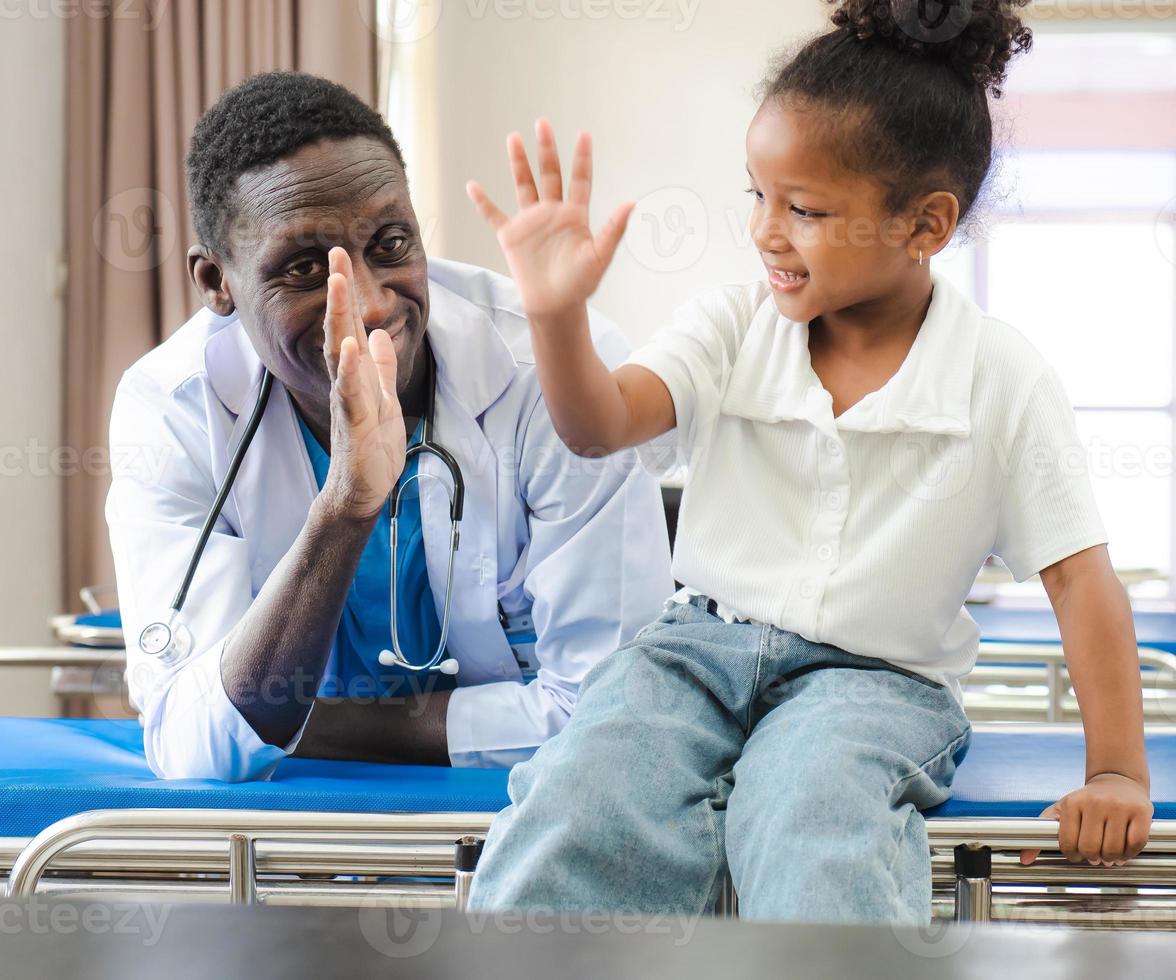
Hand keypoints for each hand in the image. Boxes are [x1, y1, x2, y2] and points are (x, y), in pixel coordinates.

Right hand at [320, 246, 405, 521]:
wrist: (361, 490)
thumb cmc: (371, 447)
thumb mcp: (384, 398)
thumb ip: (381, 367)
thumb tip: (379, 335)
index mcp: (355, 374)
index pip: (347, 325)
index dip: (344, 291)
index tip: (340, 254)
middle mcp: (346, 382)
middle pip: (338, 329)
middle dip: (337, 291)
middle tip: (334, 253)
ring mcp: (348, 401)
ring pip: (340, 355)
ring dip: (338, 319)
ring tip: (338, 286)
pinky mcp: (355, 424)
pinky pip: (350, 393)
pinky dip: (350, 369)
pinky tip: (350, 346)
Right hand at [466, 118, 632, 319]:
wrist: (555, 307)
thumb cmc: (580, 285)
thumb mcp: (600, 257)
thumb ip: (614, 230)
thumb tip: (632, 203)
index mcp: (575, 216)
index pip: (580, 180)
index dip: (582, 158)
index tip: (584, 134)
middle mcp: (552, 213)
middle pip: (549, 174)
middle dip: (546, 149)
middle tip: (542, 123)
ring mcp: (530, 223)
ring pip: (523, 185)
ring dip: (518, 163)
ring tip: (514, 138)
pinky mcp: (511, 237)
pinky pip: (494, 216)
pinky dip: (483, 202)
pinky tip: (473, 186)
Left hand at [1020, 773, 1152, 865]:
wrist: (1117, 781)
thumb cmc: (1086, 801)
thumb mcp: (1062, 809)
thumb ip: (1042, 833)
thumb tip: (1024, 859)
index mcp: (1073, 803)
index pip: (1068, 843)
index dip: (1072, 855)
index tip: (1077, 855)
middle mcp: (1095, 803)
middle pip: (1091, 849)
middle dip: (1092, 858)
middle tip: (1095, 856)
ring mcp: (1119, 807)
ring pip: (1113, 850)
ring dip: (1112, 859)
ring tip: (1109, 854)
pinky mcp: (1141, 812)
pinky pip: (1136, 844)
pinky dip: (1130, 853)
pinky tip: (1124, 849)